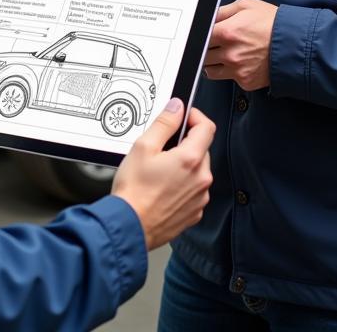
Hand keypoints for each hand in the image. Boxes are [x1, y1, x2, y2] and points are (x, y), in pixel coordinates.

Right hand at [112, 100, 214, 249]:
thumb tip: (177, 108)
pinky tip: (163, 188)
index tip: (183, 116)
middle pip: (202, 149)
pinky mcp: (195, 213)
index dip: (195, 116)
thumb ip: (164, 123)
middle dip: (185, 143)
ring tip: (159, 171)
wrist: (129, 227)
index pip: (207, 127)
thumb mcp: (143, 147)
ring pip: (198, 170)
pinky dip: (183, 184)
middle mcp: (201, 179)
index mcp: (191, 159)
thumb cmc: (133, 191)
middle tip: (162, 147)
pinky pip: (194, 190)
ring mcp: (200, 198)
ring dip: (184, 165)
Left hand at [203, 0, 277, 90]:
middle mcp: (229, 54)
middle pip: (202, 55)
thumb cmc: (272, 22)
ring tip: (225, 54)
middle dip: (206, 48)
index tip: (205, 34)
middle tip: (216, 43)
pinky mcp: (246, 82)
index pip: (200, 36)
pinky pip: (229, 78)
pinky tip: (242, 62)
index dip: (201, 34)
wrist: (297, 44)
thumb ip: (223, 10)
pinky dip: (231, 72)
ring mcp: (237, 70)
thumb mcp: (246, 5)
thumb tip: (209, 15)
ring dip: (213, 63)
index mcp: (227, 32)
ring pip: (210, 71)